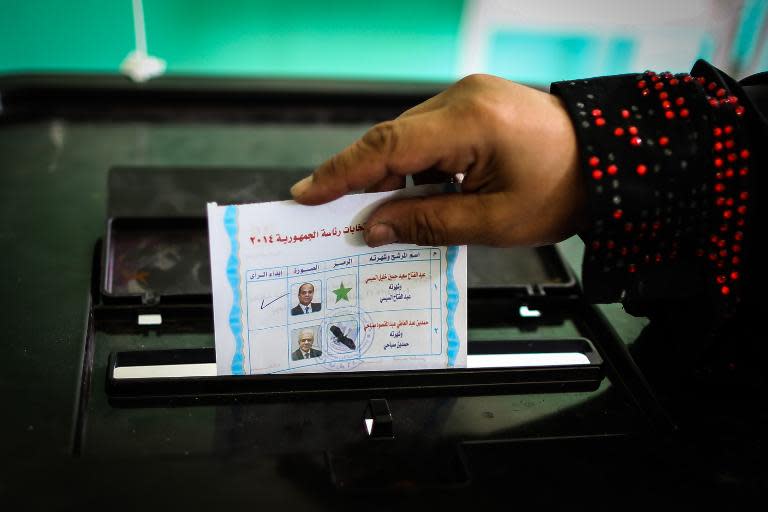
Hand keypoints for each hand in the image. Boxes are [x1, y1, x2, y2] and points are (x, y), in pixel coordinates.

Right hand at [290, 74, 585, 246]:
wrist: (614, 164)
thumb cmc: (565, 191)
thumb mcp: (494, 220)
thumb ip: (428, 223)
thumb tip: (374, 229)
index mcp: (470, 120)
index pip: (387, 147)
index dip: (341, 173)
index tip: (307, 193)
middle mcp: (463, 97)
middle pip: (391, 140)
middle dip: (361, 181)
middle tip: (335, 217)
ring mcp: (469, 98)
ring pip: (407, 140)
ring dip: (390, 178)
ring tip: (380, 217)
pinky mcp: (475, 107)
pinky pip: (429, 137)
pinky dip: (414, 169)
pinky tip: (412, 198)